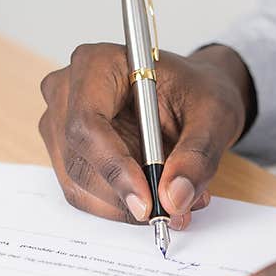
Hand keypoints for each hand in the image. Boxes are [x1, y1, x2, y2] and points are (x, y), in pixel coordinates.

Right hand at [39, 44, 253, 228]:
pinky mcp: (67, 154)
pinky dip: (120, 206)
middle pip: (79, 161)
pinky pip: (84, 194)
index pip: (87, 124)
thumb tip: (175, 197)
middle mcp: (67, 92)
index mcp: (97, 64)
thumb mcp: (214, 116)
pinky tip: (154, 197)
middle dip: (125, 196)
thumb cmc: (197, 92)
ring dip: (125, 206)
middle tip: (172, 211)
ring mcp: (60, 125)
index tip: (147, 202)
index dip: (114, 168)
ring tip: (174, 202)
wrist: (191, 96)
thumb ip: (197, 156)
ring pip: (79, 185)